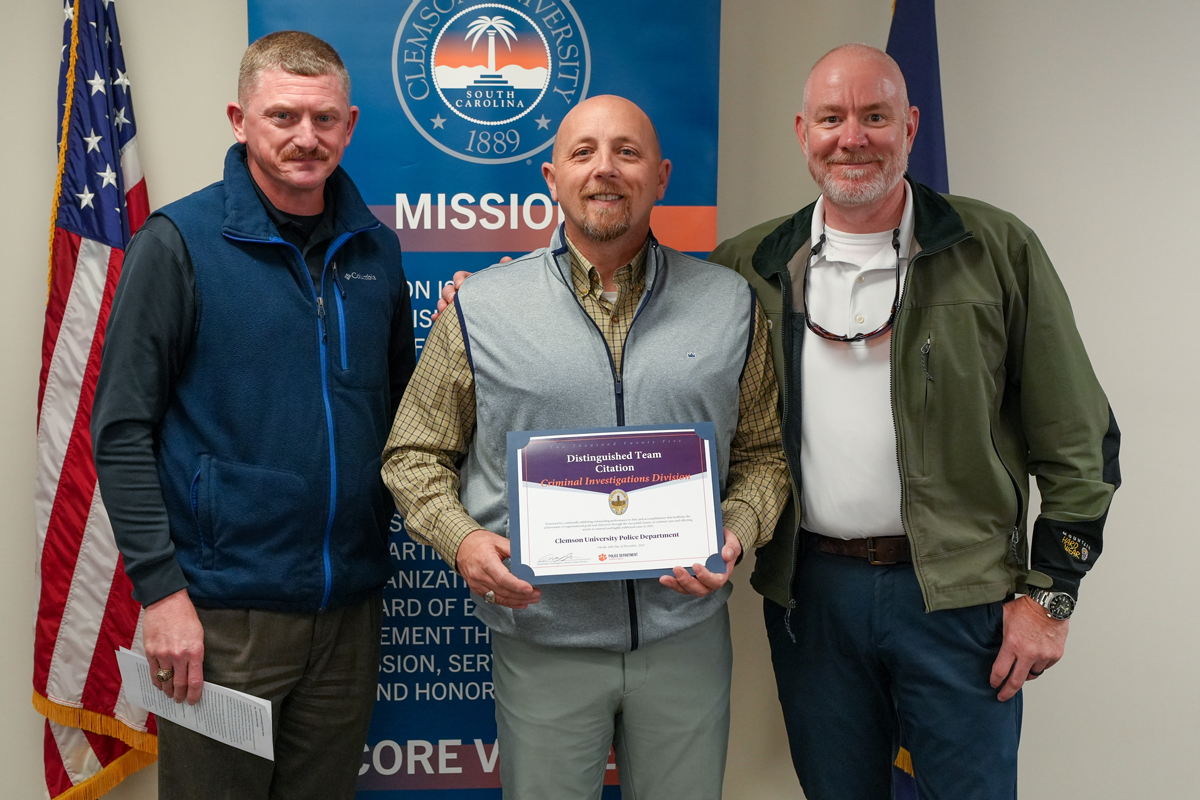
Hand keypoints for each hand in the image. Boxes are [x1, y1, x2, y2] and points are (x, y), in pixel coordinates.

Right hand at [143, 589, 204, 703]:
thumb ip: (196, 654)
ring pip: (165, 680)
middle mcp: (179, 655)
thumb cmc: (186, 616)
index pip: (195, 681)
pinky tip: (160, 685)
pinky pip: (153, 673)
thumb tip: (194, 673)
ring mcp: (163, 654)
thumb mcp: (199, 635)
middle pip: (179, 684)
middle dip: (180, 695)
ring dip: (168, 690)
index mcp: (195, 651)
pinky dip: (157, 682)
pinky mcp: (150, 651)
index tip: (193, 700)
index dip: (194, 694)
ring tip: (170, 695)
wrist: (166, 601)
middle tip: (180, 701)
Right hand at [430, 257, 509, 320]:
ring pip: (443, 302)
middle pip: (448, 289)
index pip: (460, 276)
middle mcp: (461, 294)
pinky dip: (438, 317)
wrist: (502, 318)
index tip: (461, 283)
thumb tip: (506, 260)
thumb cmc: (499, 297)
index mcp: (471, 283)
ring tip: (445, 309)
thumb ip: (503, 271)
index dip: (458, 278)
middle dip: (448, 293)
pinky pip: (442, 317)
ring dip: (441, 304)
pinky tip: (437, 318)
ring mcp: (456, 306)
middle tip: (452, 299)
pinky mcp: (454, 319)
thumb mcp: (501, 284)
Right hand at [456, 529, 540, 608]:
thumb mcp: (498, 541)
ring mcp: (477, 584)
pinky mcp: (477, 590)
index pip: (502, 578)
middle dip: (522, 595)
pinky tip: (519, 602)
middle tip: (536, 594)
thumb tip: (528, 560)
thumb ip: (514, 550)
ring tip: (532, 599)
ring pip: (499, 598)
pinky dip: (508, 603)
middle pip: (503, 591)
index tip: (529, 588)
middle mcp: (480, 575)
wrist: (461, 546)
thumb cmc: (479, 542)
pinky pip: (494, 599)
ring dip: (517, 601)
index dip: (517, 585)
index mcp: (485, 561)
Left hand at [659, 530, 741, 596]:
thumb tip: (726, 554)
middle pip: (699, 589)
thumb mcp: (732, 542)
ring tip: (665, 577)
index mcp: (721, 575)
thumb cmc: (725, 545)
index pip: (715, 581)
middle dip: (687, 581)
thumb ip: (732, 548)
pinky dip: (672, 582)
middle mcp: (709, 582)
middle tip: (677, 569)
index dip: (705, 577)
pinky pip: (680, 585)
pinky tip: (664, 577)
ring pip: (687, 589)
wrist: (718, 543)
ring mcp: (698, 582)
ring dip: (676, 584)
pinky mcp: (689, 579)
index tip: (696, 566)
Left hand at [989, 594, 1069, 701]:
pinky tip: (1035, 657)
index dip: (995, 680)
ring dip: (1025, 674)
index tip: (992, 684)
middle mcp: (1029, 653)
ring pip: (1033, 674)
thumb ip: (995, 630)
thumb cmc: (1026, 608)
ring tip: (1020, 669)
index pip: (1000, 671)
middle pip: (1016, 682)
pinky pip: (1045, 667)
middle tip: (1001, 696)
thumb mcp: (1004, 616)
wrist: (1050, 603)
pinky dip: (1039, 665)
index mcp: (1013, 644)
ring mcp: (1044, 655)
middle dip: (1007, 692)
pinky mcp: (1055, 655)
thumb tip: (982, 635)